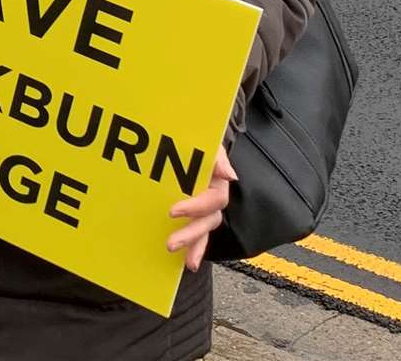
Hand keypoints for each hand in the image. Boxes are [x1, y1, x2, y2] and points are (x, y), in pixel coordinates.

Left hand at [166, 146, 236, 271]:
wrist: (190, 139)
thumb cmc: (199, 141)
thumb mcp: (208, 144)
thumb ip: (217, 157)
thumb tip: (229, 175)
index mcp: (217, 182)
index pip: (214, 199)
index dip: (196, 207)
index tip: (173, 211)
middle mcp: (213, 199)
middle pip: (208, 221)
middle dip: (191, 233)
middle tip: (171, 243)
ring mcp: (205, 210)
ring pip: (204, 231)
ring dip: (194, 246)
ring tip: (183, 259)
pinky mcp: (194, 216)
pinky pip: (198, 236)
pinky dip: (194, 248)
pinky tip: (186, 262)